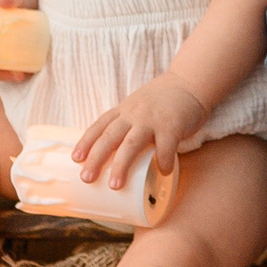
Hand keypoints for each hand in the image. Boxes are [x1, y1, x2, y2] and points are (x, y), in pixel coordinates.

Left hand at [71, 74, 208, 190]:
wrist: (190, 82)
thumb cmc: (163, 100)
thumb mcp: (138, 106)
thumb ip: (127, 124)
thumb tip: (115, 154)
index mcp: (124, 110)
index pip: (99, 126)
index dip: (86, 142)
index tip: (75, 159)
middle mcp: (134, 114)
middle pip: (110, 137)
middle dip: (96, 158)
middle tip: (86, 178)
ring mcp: (152, 119)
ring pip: (131, 144)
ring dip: (121, 165)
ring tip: (115, 185)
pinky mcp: (172, 125)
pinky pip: (165, 147)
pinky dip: (163, 161)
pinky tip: (163, 171)